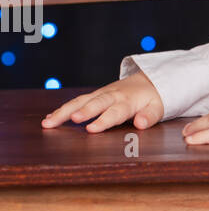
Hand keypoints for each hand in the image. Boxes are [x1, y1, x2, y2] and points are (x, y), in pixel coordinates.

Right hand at [41, 71, 164, 131]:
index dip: (103, 121)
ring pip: (79, 101)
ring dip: (63, 111)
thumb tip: (141, 124)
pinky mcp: (93, 95)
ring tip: (48, 123)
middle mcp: (111, 95)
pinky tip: (49, 119)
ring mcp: (100, 94)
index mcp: (127, 101)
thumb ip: (150, 116)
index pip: (114, 112)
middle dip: (82, 111)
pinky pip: (76, 101)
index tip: (91, 129)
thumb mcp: (158, 108)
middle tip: (71, 119)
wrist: (148, 81)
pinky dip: (62, 110)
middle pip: (94, 103)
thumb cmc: (152, 99)